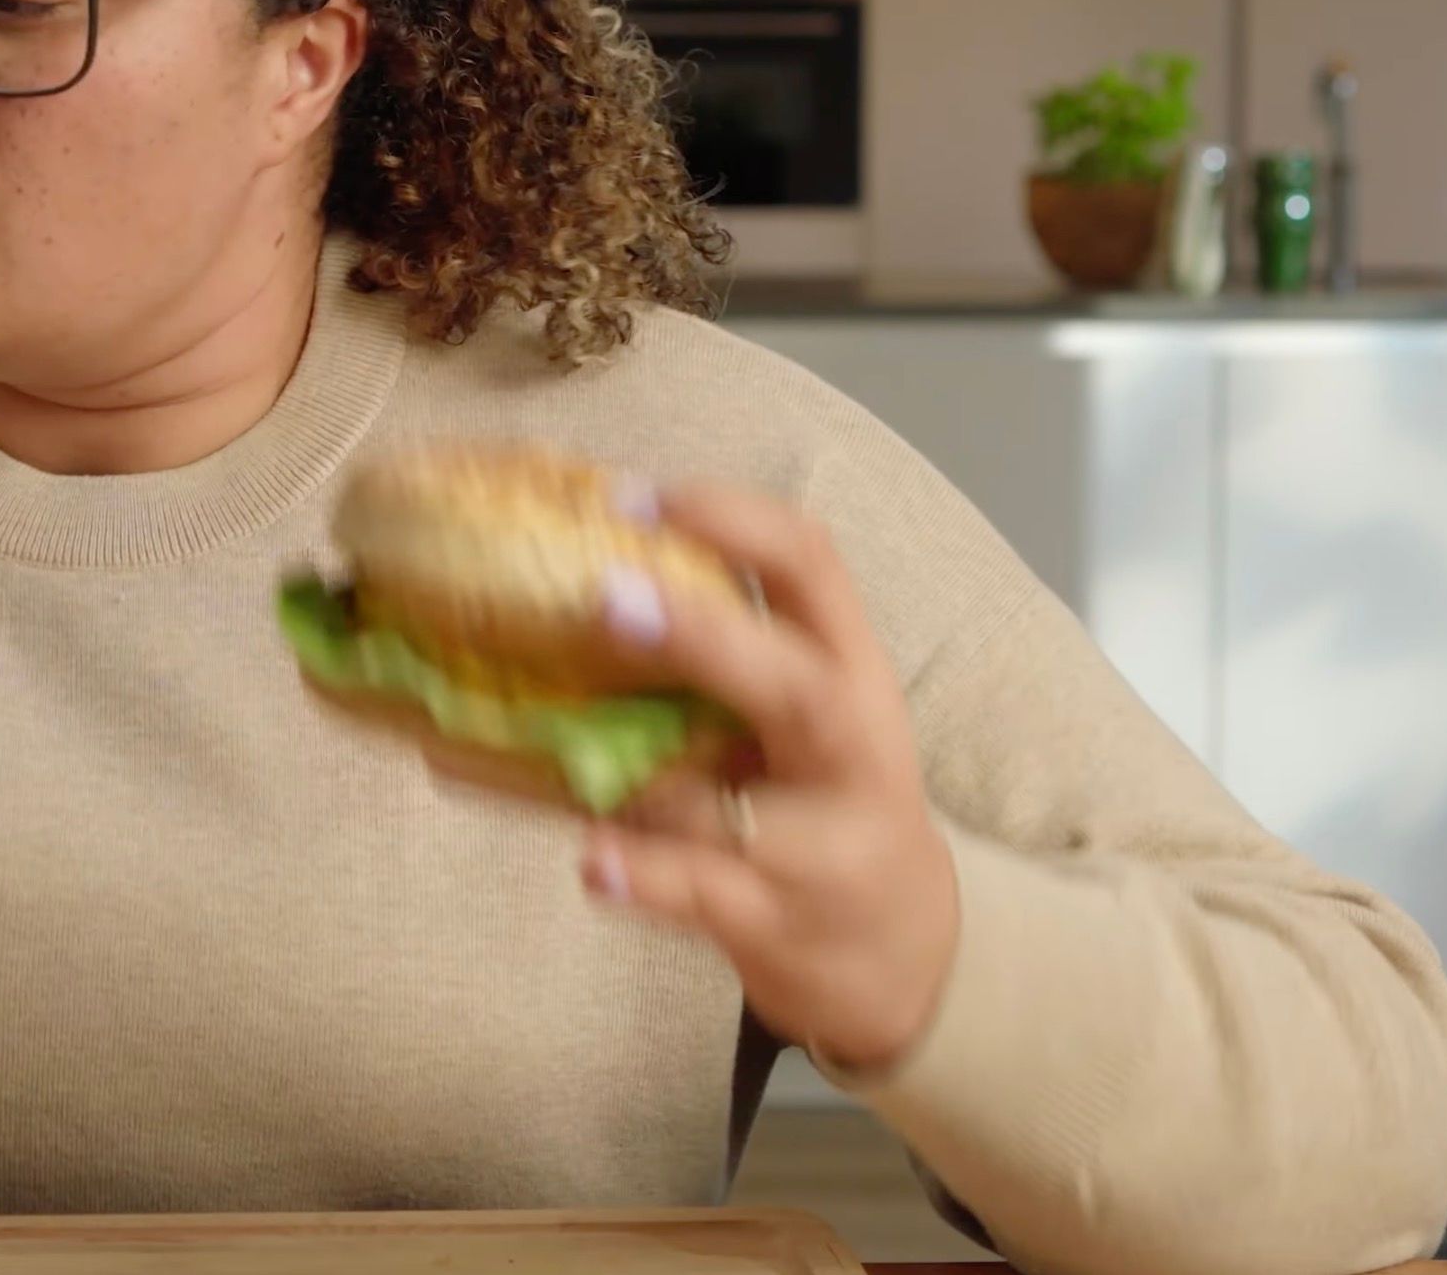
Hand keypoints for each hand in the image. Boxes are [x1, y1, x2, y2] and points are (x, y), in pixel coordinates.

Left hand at [581, 480, 960, 1075]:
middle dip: (706, 638)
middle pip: (797, 685)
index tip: (628, 495)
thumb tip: (560, 572)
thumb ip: (718, 652)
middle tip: (608, 597)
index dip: (728, 519)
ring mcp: (822, 846)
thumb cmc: (816, 799)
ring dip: (635, 775)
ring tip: (546, 731)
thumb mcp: (798, 712)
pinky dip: (644, 879)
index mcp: (851, 669)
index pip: (813, 567)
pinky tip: (592, 861)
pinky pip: (706, 897)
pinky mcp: (779, 923)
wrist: (900, 950)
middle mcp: (849, 750)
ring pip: (731, 807)